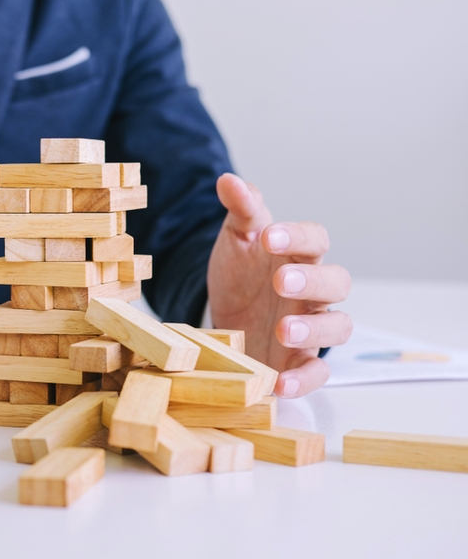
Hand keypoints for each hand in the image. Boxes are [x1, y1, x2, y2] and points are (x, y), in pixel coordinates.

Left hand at [207, 173, 351, 397]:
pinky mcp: (299, 360)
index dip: (297, 237)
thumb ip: (241, 210)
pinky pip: (316, 372)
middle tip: (280, 281)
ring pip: (337, 326)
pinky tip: (279, 383)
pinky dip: (303, 380)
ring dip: (313, 329)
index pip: (316, 240)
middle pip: (336, 283)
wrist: (226, 311)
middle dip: (312, 282)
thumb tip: (228, 179)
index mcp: (299, 256)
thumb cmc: (241, 272)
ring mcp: (310, 326)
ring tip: (281, 329)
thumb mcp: (237, 239)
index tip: (268, 237)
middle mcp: (312, 292)